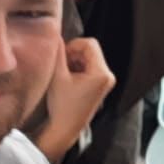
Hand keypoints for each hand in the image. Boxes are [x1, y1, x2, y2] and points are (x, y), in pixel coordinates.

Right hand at [35, 36, 115, 162]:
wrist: (65, 129)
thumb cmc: (62, 106)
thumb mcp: (57, 75)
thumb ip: (57, 52)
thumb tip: (54, 34)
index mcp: (102, 73)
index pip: (90, 44)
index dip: (73, 45)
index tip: (62, 57)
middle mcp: (108, 76)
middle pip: (90, 50)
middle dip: (73, 54)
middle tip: (61, 66)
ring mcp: (106, 82)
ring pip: (89, 58)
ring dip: (74, 61)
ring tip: (64, 75)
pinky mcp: (101, 86)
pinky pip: (89, 68)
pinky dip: (78, 69)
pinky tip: (68, 81)